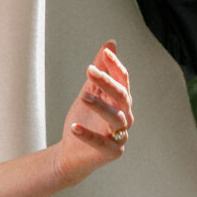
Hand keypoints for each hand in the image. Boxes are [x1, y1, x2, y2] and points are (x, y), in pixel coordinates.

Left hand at [55, 41, 131, 189]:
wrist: (72, 152)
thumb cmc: (85, 120)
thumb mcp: (90, 91)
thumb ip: (100, 70)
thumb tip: (111, 44)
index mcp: (121, 101)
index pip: (123, 80)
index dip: (115, 66)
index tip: (105, 52)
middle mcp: (125, 117)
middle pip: (121, 96)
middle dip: (107, 82)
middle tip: (89, 70)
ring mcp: (120, 136)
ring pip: (115, 118)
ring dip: (100, 106)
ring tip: (82, 96)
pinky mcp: (112, 153)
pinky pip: (102, 143)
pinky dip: (88, 135)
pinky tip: (74, 128)